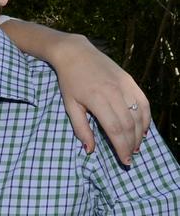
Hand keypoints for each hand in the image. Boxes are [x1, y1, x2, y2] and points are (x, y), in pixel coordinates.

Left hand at [54, 34, 149, 164]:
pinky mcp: (129, 80)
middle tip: (129, 158)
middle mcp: (114, 92)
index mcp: (97, 100)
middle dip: (130, 145)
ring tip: (135, 147)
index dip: (120, 147)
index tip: (124, 161)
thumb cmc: (69, 81)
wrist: (75, 53)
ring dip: (139, 134)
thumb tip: (90, 151)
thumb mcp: (69, 105)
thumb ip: (81, 128)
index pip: (114, 129)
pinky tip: (143, 129)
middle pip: (128, 125)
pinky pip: (143, 102)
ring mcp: (124, 85)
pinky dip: (146, 117)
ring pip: (138, 115)